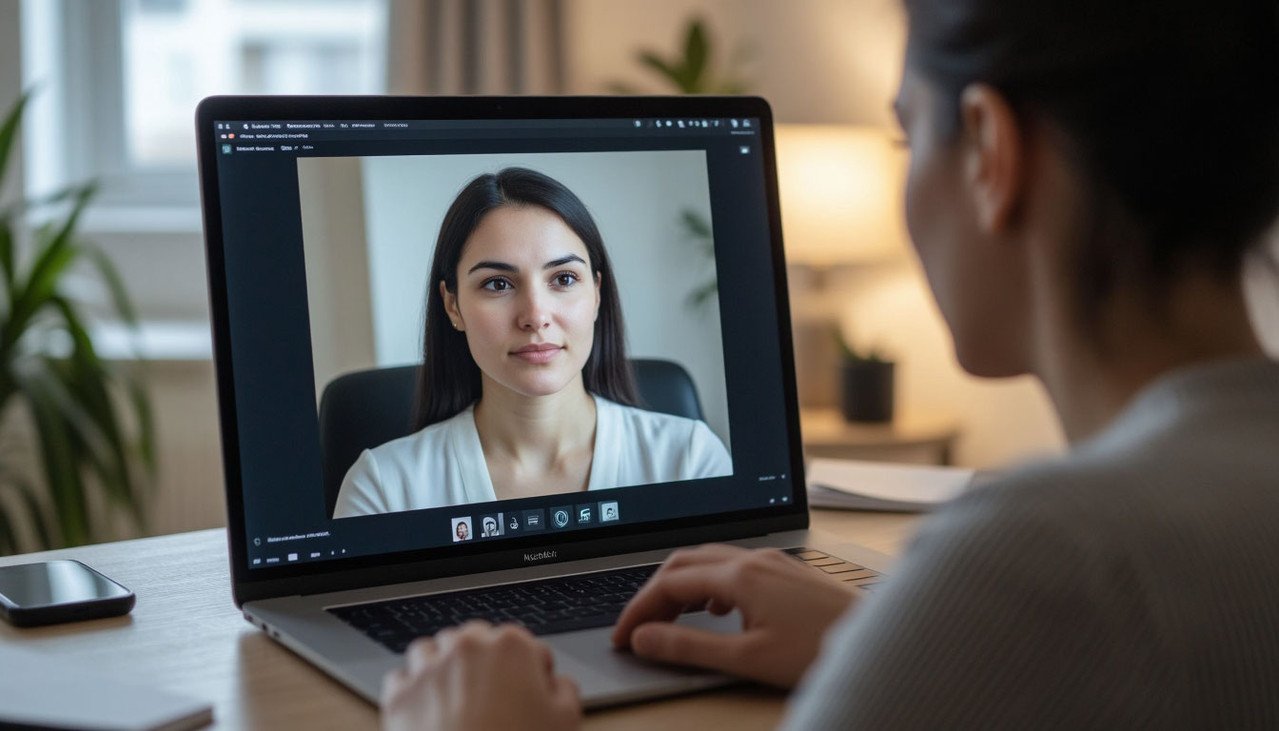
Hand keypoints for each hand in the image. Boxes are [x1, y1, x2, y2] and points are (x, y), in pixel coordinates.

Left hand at [382, 621, 580, 730]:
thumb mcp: (567, 720)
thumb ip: (565, 691)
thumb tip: (556, 684)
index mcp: (510, 646)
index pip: (525, 643)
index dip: (531, 669)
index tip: (529, 688)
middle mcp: (466, 647)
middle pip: (474, 639)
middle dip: (483, 661)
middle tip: (491, 695)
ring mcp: (429, 669)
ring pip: (431, 651)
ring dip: (441, 666)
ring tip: (453, 695)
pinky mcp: (400, 695)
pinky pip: (400, 680)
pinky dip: (411, 691)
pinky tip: (426, 709)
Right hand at [611, 544, 857, 688]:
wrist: (880, 641)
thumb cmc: (821, 650)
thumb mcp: (747, 658)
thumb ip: (690, 647)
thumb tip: (646, 640)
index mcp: (740, 576)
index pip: (670, 583)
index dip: (639, 610)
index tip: (623, 636)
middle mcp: (754, 560)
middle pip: (684, 562)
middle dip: (654, 593)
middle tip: (638, 627)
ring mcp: (773, 562)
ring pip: (710, 561)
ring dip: (681, 586)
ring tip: (669, 619)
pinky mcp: (788, 572)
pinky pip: (734, 566)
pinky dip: (709, 584)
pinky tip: (716, 610)